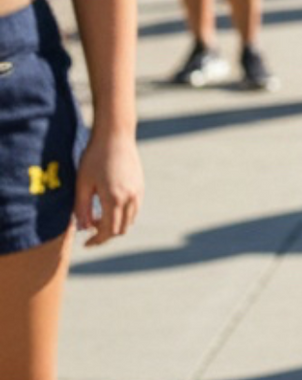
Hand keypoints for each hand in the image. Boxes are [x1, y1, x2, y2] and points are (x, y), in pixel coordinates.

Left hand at [73, 127, 142, 246]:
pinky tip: (110, 205)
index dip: (97, 241)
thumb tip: (83, 229)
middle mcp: (130, 198)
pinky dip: (123, 215)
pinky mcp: (141, 187)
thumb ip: (81, 208)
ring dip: (116, 225)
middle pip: (120, 229)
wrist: (116, 135)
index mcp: (114, 199)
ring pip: (130, 220)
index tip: (86, 244)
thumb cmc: (94, 157)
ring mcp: (138, 193)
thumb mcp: (82, 183)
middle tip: (90, 228)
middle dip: (105, 234)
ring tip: (99, 216)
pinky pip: (134, 209)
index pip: (108, 231)